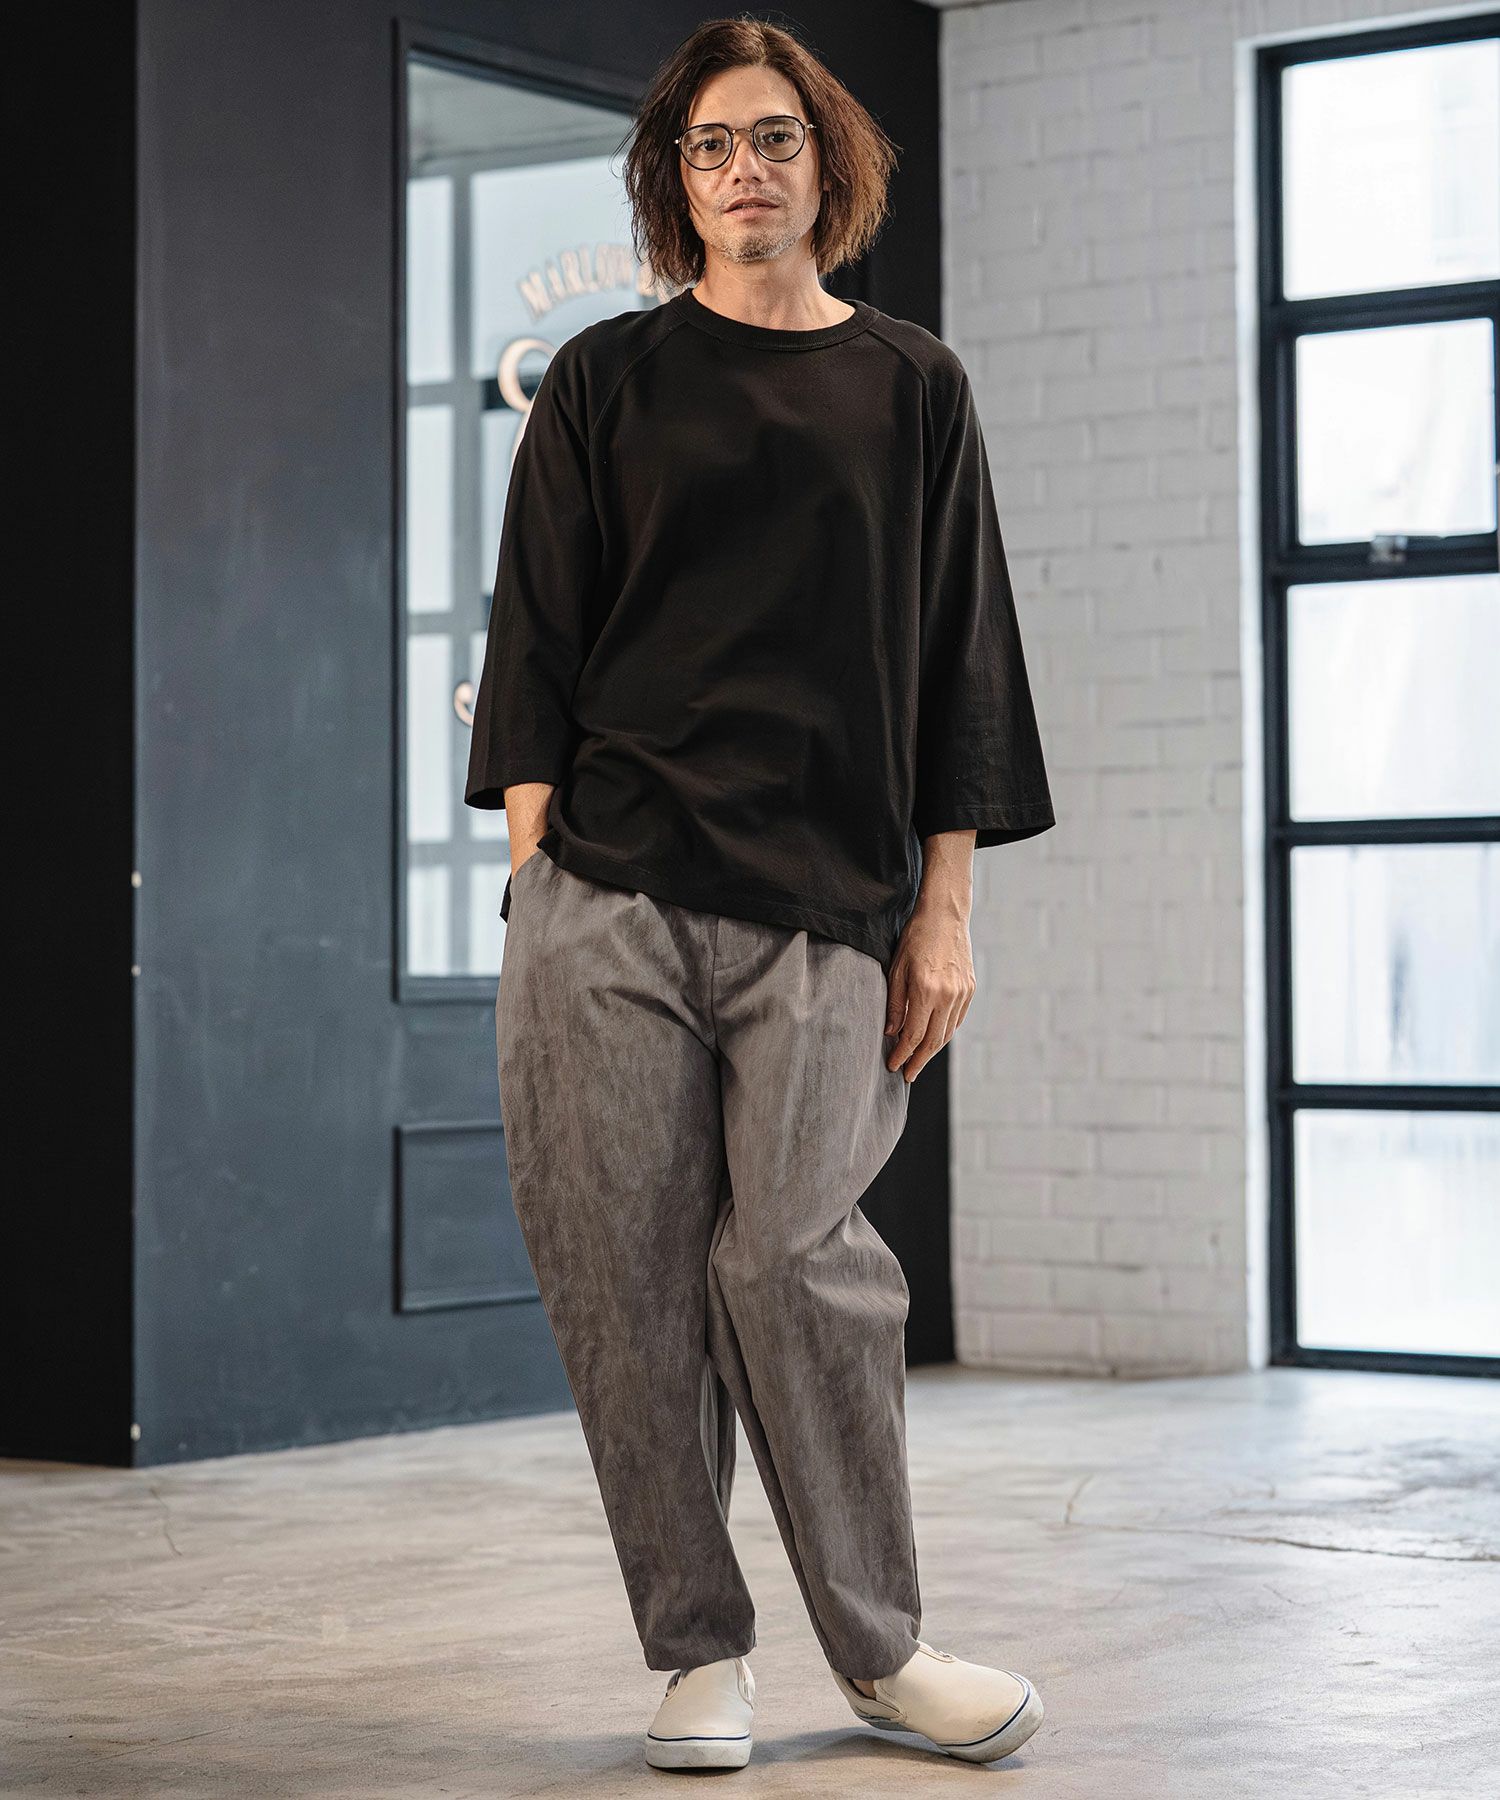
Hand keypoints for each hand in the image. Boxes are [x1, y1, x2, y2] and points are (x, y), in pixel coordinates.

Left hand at [884, 901, 976, 1081]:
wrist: (945, 915)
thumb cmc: (915, 937)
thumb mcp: (897, 969)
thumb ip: (894, 1004)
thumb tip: (892, 1033)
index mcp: (926, 990)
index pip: (913, 1035)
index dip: (902, 1054)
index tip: (893, 1066)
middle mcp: (947, 995)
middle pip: (933, 1041)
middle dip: (919, 1060)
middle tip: (907, 1074)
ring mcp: (962, 993)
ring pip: (947, 1033)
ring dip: (932, 1050)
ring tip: (919, 1061)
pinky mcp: (970, 988)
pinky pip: (957, 1020)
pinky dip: (945, 1033)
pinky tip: (934, 1039)